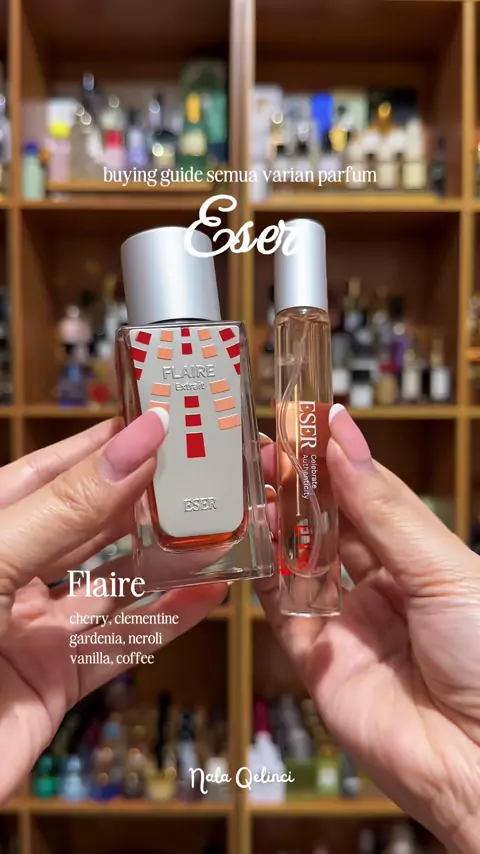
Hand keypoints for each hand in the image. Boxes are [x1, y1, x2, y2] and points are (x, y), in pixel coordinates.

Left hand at [0, 410, 226, 801]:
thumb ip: (68, 507)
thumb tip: (141, 439)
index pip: (49, 472)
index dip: (105, 445)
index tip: (161, 421)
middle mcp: (9, 572)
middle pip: (89, 525)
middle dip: (146, 499)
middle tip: (204, 473)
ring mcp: (31, 629)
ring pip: (113, 585)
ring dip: (168, 559)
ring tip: (219, 529)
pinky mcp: (53, 682)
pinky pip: (119, 646)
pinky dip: (167, 622)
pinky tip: (208, 594)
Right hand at [257, 406, 479, 853]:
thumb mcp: (443, 568)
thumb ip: (385, 510)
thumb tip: (345, 440)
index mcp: (422, 560)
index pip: (369, 497)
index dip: (338, 461)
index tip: (306, 422)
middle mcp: (383, 589)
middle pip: (330, 526)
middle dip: (300, 487)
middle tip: (266, 448)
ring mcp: (347, 625)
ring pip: (300, 562)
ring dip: (276, 523)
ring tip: (251, 482)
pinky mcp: (316, 663)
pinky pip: (280, 610)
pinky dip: (261, 574)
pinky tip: (248, 538)